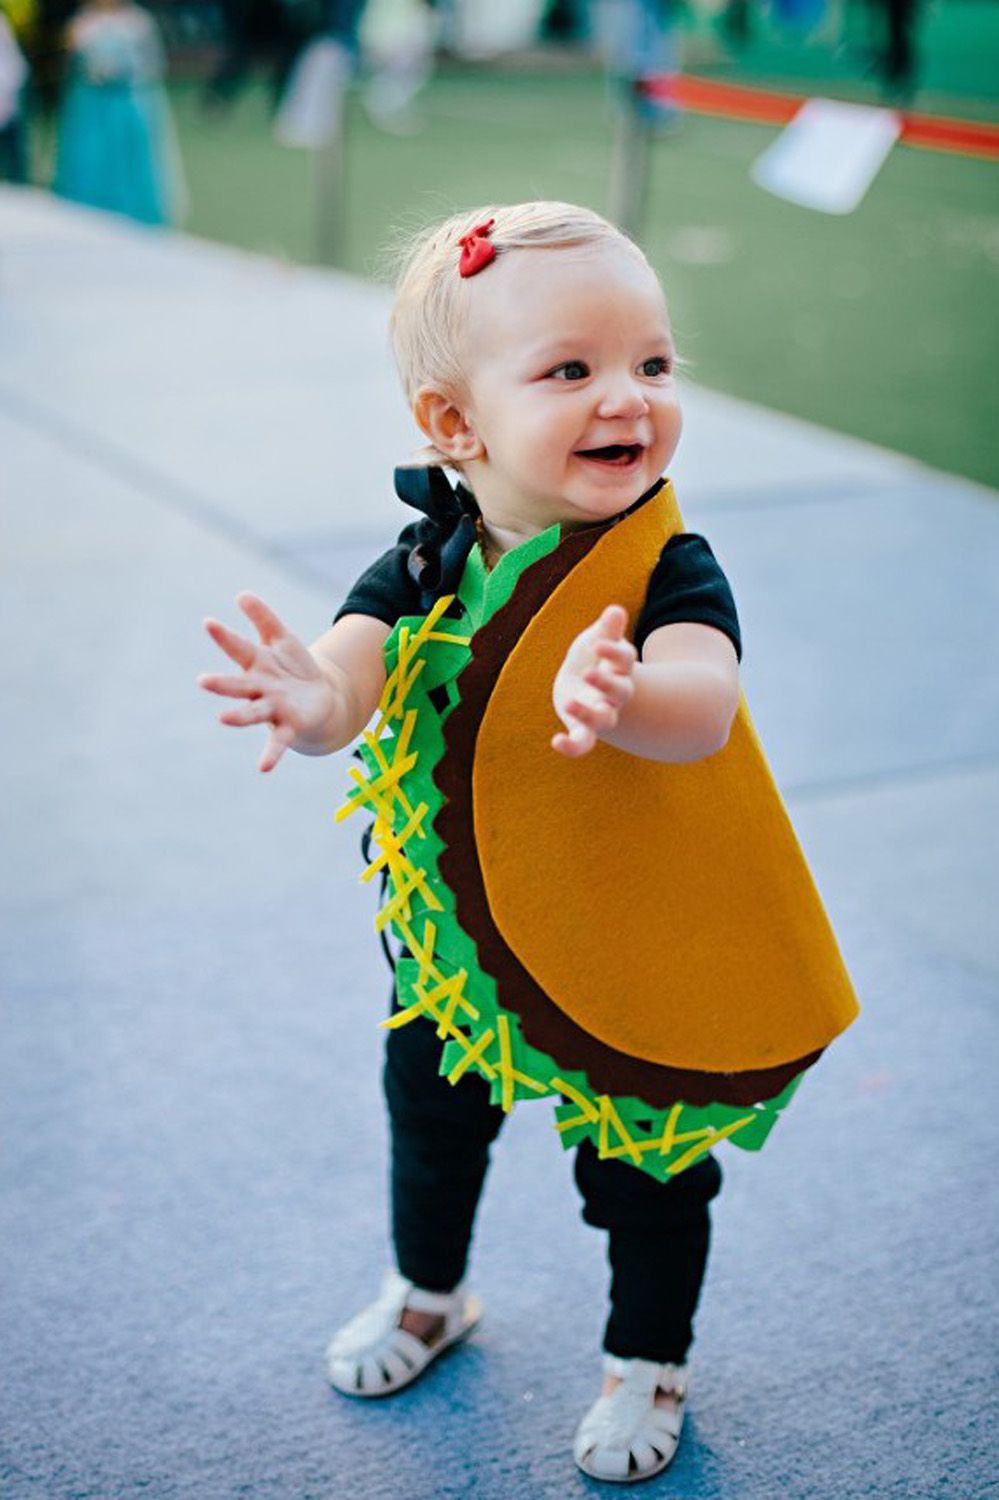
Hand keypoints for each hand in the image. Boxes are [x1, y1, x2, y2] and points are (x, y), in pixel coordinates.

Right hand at [198, 593, 338, 772]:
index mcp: (257, 664)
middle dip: (221, 684)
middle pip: (238, 685)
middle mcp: (259, 688)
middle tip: (202, 681)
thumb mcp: (282, 639)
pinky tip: (262, 768)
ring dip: (238, 716)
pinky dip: (270, 755)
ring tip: (223, 718)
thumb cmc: (294, 668)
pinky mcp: (288, 727)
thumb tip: (242, 594)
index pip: (238, 648)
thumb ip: (263, 618)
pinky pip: (276, 742)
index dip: (224, 636)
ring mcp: (271, 709)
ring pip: (252, 712)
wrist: (322, 699)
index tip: (209, 622)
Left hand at [551, 604, 636, 757]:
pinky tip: (556, 741)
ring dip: (588, 714)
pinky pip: (583, 742)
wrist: (586, 685)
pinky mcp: (584, 727)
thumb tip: (615, 610)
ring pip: (603, 719)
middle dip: (606, 684)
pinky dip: (572, 747)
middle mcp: (614, 693)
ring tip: (569, 704)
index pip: (624, 659)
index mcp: (620, 667)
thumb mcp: (598, 639)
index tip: (598, 644)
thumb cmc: (594, 657)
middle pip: (620, 692)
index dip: (613, 652)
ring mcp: (600, 711)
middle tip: (589, 673)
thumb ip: (608, 629)